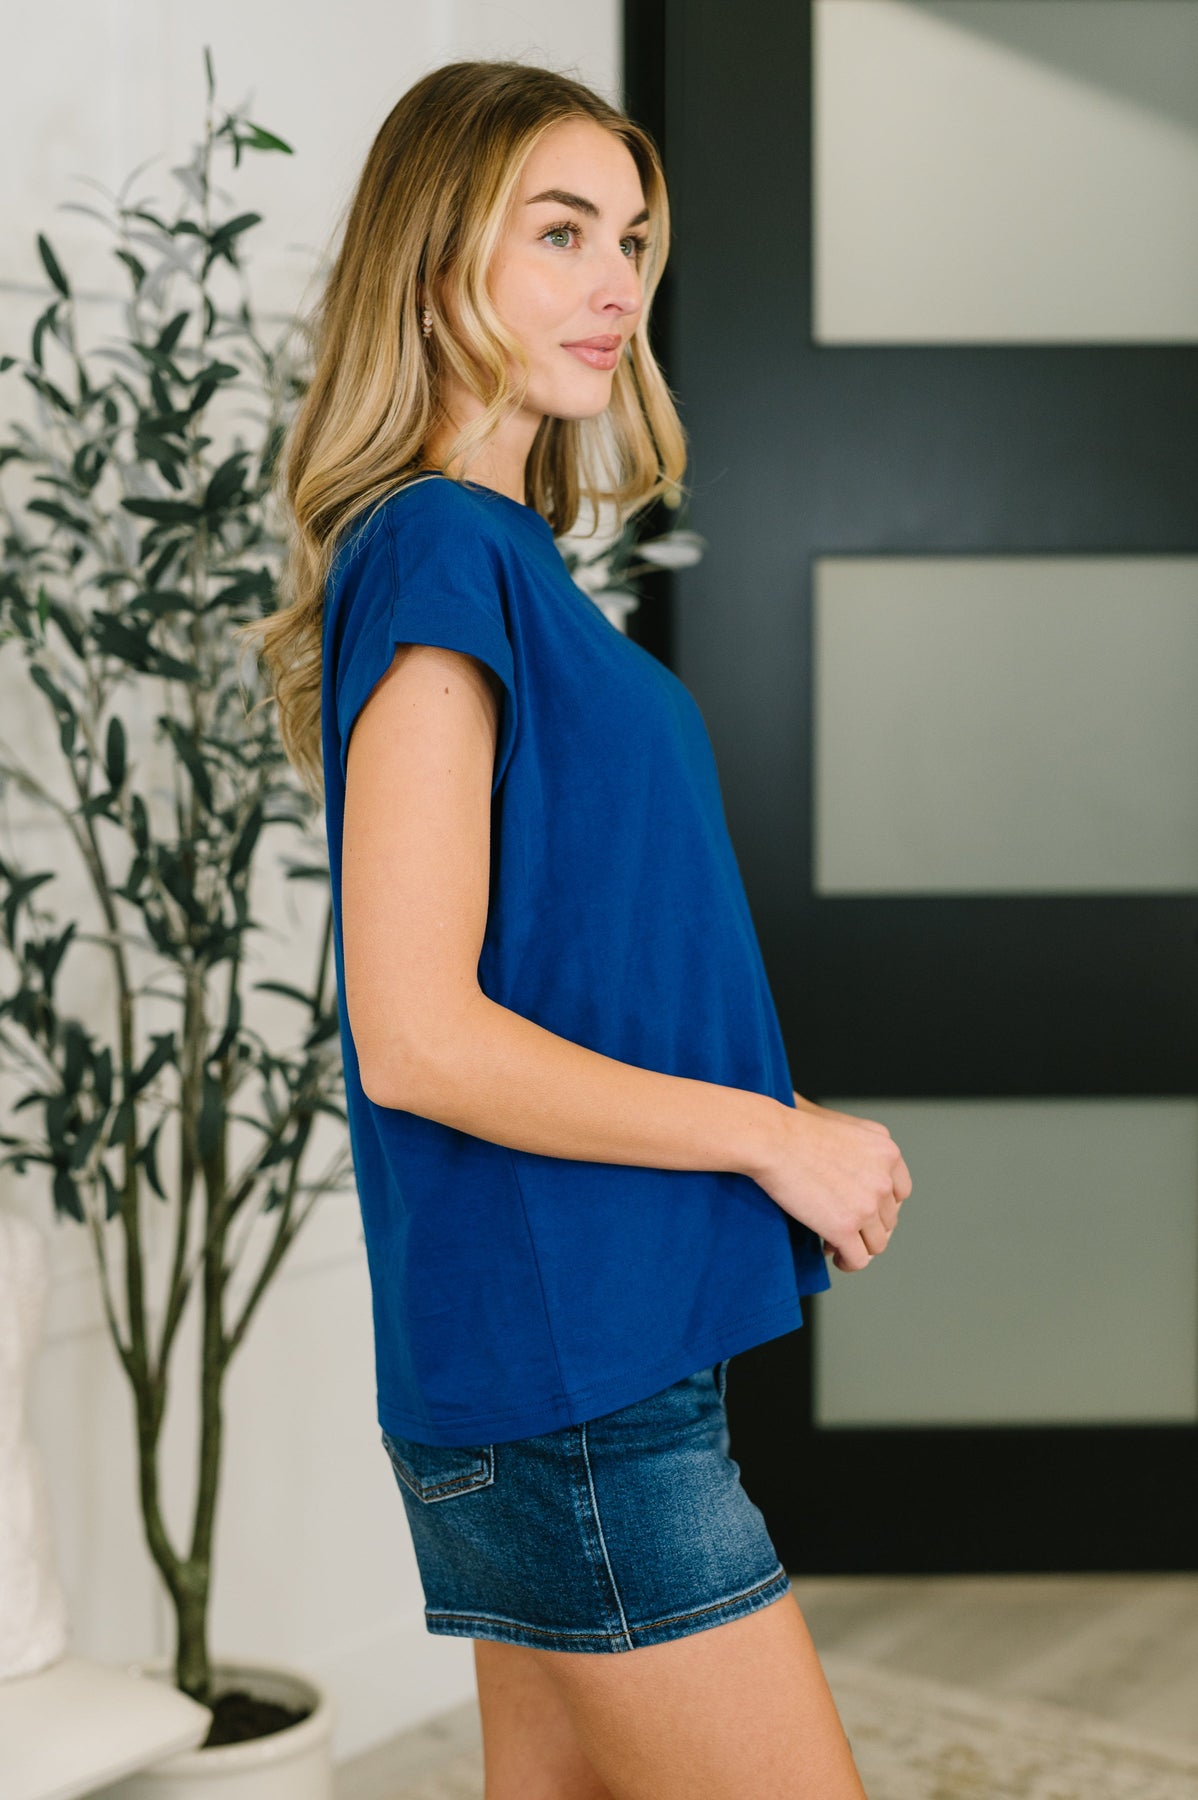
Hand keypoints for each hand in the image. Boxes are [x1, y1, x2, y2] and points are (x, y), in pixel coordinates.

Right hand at [752, 1089, 911, 1272]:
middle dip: (866, 1227)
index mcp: (887, 1151)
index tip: (862, 1213)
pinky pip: (858, 1259)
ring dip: (858, 1247)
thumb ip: (863, 1152)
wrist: (771, 1139)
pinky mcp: (845, 1227)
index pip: (900, 1192)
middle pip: (888, 1220)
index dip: (881, 1207)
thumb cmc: (795, 1130)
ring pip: (877, 1244)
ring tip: (836, 1245)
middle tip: (842, 1228)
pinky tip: (834, 1256)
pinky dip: (848, 1262)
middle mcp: (884, 1178)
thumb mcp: (844, 1128)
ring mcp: (867, 1205)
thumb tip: (861, 1187)